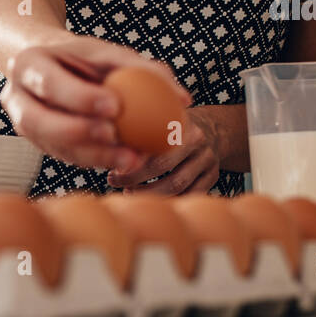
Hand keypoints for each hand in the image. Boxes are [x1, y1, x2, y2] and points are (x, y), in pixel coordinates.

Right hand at [0, 36, 190, 171]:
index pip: (50, 83)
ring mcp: (23, 124)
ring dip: (91, 154)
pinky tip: (124, 162)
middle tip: (116, 137)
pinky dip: (94, 160)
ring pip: (51, 146)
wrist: (50, 66)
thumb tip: (181, 99)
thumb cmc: (83, 56)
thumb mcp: (108, 53)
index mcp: (28, 64)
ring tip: (131, 159)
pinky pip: (64, 156)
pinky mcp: (39, 144)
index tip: (115, 106)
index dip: (80, 97)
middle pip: (39, 121)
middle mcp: (15, 97)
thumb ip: (144, 70)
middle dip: (78, 132)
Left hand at [106, 106, 222, 194]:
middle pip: (163, 166)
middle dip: (134, 178)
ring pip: (177, 186)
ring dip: (149, 193)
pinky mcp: (213, 176)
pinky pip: (190, 195)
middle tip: (114, 181)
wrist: (213, 128)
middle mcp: (197, 141)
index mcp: (180, 123)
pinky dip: (169, 201)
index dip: (131, 160)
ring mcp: (208, 160)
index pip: (153, 143)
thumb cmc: (171, 124)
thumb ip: (138, 124)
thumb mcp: (160, 115)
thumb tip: (102, 140)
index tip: (112, 169)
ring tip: (128, 192)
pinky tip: (150, 200)